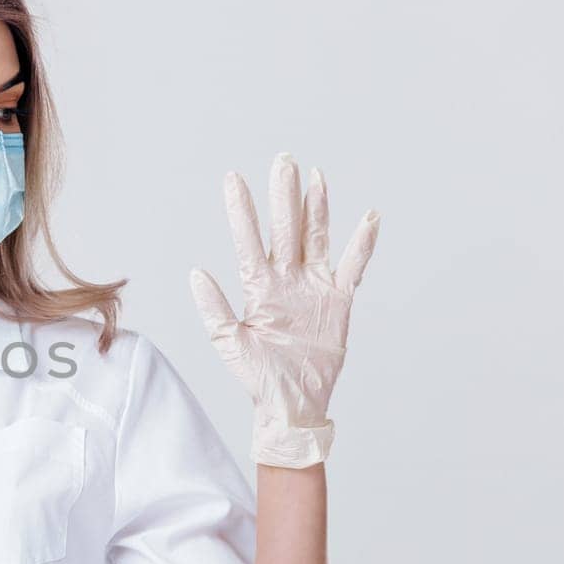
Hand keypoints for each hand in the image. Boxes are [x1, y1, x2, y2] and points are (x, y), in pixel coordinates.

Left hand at [188, 152, 379, 467]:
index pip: (248, 241)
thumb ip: (214, 308)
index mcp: (257, 287)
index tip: (233, 179)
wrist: (292, 403)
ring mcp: (313, 286)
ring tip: (313, 176)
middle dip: (282, 196)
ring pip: (315, 238)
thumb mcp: (230, 343)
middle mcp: (286, 279)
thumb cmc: (258, 377)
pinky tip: (368, 219)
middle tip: (282, 160)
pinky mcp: (339, 300)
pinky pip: (352, 266)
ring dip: (316, 207)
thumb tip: (196, 272)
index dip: (241, 211)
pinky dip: (361, 244)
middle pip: (285, 229)